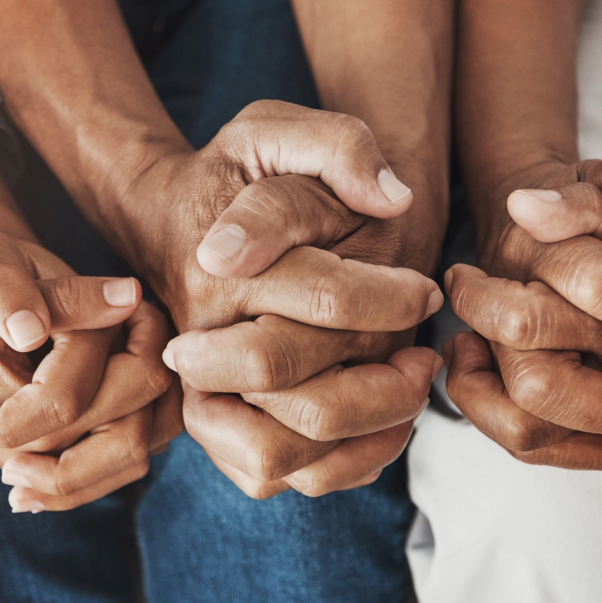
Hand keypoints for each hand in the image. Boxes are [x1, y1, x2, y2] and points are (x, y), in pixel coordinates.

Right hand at [0, 280, 175, 511]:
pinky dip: (138, 410)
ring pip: (148, 434)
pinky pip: (127, 449)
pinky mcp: (63, 459)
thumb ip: (62, 300)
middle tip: (129, 311)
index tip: (116, 292)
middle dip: (150, 347)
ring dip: (149, 382)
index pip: (126, 373)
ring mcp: (61, 461)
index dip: (131, 325)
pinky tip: (115, 370)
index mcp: (43, 417)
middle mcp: (57, 450)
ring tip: (124, 339)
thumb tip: (131, 294)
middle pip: (147, 403)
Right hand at [120, 101, 443, 497]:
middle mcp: (205, 338)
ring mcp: (204, 388)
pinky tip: (382, 425)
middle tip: (423, 353)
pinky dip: (338, 465)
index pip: (322, 298)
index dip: (392, 300)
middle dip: (386, 379)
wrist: (176, 218)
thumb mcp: (276, 128)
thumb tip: (391, 198)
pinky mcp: (216, 424)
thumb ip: (337, 144)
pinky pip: (271, 474)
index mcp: (221, 266)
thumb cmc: (240, 173)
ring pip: (284, 450)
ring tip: (407, 389)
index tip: (425, 288)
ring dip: (366, 429)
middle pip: (300, 389)